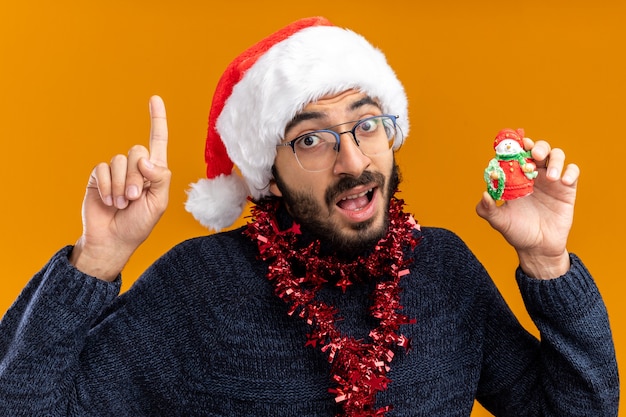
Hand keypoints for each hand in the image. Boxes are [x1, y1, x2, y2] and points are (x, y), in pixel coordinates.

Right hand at [70, 96, 170, 280]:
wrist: (113, 240)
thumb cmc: (139, 224)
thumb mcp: (158, 203)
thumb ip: (159, 178)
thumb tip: (145, 159)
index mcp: (154, 171)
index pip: (157, 140)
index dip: (157, 119)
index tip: (155, 98)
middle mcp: (136, 167)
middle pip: (137, 151)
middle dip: (136, 177)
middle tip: (134, 198)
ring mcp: (116, 171)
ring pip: (119, 161)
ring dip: (121, 185)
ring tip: (122, 203)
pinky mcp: (99, 177)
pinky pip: (102, 169)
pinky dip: (108, 187)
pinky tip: (109, 201)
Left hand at [475, 138, 578, 278]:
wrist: (538, 248)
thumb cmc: (517, 232)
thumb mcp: (499, 222)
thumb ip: (488, 210)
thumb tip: (484, 195)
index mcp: (517, 178)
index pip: (517, 155)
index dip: (516, 146)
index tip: (514, 145)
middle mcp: (534, 175)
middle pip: (539, 149)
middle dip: (537, 147)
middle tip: (534, 155)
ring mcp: (551, 180)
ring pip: (557, 155)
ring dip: (555, 159)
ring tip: (551, 176)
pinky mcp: (567, 189)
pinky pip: (573, 171)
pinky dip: (570, 171)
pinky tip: (563, 181)